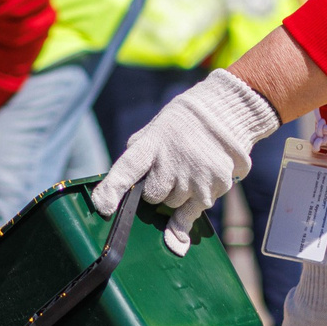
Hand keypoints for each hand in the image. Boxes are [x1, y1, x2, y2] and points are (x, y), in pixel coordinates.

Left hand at [90, 69, 278, 252]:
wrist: (223, 112)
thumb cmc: (179, 127)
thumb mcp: (153, 132)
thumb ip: (137, 157)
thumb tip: (123, 189)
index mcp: (152, 143)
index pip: (127, 168)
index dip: (112, 190)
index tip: (103, 207)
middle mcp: (172, 161)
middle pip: (152, 197)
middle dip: (155, 190)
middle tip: (168, 170)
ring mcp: (195, 176)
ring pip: (172, 206)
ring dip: (175, 195)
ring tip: (186, 169)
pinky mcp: (214, 186)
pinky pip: (192, 212)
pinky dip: (190, 206)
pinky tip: (196, 186)